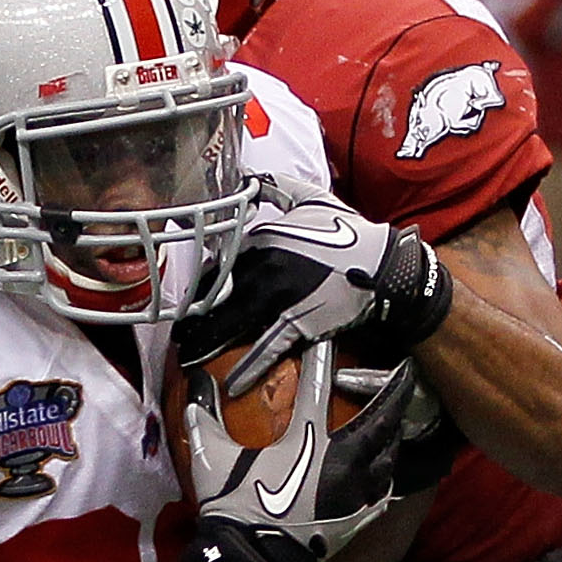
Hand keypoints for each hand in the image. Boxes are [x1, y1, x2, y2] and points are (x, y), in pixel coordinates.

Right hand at [125, 342, 414, 561]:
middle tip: (406, 369)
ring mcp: (356, 488)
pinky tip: (390, 463)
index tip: (334, 332)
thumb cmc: (230, 505)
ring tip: (400, 414)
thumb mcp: (209, 454)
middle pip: (379, 414)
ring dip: (395, 429)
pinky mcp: (362, 515)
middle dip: (393, 388)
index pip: (318, 382)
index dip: (324, 354)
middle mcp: (341, 457)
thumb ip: (204, 412)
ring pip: (389, 449)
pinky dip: (389, 470)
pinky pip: (386, 486)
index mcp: (305, 436)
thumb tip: (197, 378)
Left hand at [182, 178, 452, 391]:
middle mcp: (266, 271)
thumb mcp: (310, 197)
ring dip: (209, 341)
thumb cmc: (348, 231)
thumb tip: (247, 178)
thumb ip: (274, 186)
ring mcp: (281, 301)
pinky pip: (268, 349)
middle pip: (220, 297)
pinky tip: (232, 383)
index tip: (190, 295)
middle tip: (179, 331)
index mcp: (265, 239)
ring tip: (190, 354)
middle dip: (196, 315)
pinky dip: (249, 368)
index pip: (222, 262)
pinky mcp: (299, 326)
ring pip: (235, 324)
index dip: (204, 280)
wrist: (382, 267)